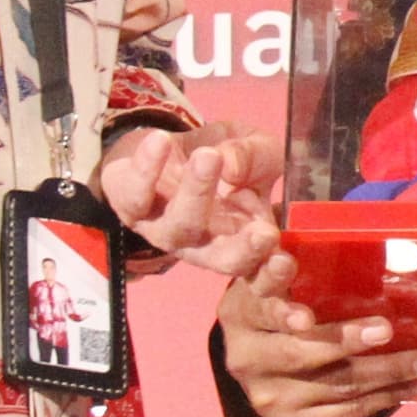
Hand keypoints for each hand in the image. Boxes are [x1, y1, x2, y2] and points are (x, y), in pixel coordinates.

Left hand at [97, 120, 280, 272]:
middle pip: (224, 261)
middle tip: (263, 233)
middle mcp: (206, 245)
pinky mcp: (131, 208)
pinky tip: (160, 140)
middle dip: (244, 251)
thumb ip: (257, 155)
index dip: (274, 275)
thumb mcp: (257, 147)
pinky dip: (147, 166)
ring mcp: (166, 231)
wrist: (166, 147)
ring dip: (197, 193)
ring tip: (211, 156)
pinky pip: (136, 194)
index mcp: (245, 238)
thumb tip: (233, 167)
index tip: (285, 262)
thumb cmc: (224, 156)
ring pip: (180, 226)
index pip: (263, 270)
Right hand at [218, 249, 416, 416]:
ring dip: (390, 372)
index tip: (288, 265)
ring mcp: (270, 397)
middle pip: (301, 351)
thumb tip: (349, 234)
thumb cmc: (291, 309)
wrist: (271, 373)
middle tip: (387, 329)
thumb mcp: (284, 283)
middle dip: (347, 340)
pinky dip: (387, 397)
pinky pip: (348, 412)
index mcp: (241, 312)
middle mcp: (247, 359)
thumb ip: (296, 261)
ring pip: (337, 384)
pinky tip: (415, 385)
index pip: (260, 298)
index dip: (274, 286)